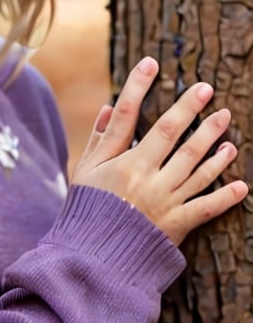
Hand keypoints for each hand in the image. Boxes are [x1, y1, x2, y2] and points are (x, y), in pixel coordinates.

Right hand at [71, 57, 247, 245]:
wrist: (95, 259)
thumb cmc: (88, 212)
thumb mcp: (85, 174)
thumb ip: (100, 141)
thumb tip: (109, 107)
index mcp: (121, 162)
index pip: (130, 115)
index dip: (139, 87)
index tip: (151, 63)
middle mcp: (146, 177)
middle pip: (173, 135)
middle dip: (191, 109)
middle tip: (207, 89)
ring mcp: (165, 200)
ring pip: (196, 166)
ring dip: (214, 144)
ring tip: (226, 125)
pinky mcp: (178, 223)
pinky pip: (206, 207)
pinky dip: (225, 196)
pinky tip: (241, 184)